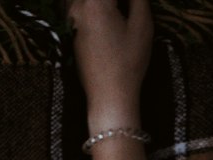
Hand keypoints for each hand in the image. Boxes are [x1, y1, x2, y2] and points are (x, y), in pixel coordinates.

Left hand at [68, 0, 153, 127]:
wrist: (108, 96)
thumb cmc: (128, 63)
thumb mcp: (142, 27)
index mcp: (96, 2)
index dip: (127, 0)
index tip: (134, 5)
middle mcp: (78, 6)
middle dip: (115, 3)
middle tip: (127, 10)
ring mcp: (71, 19)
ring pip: (87, 1)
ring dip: (104, 6)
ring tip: (118, 17)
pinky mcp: (69, 30)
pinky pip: (78, 8)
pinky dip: (93, 10)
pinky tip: (109, 22)